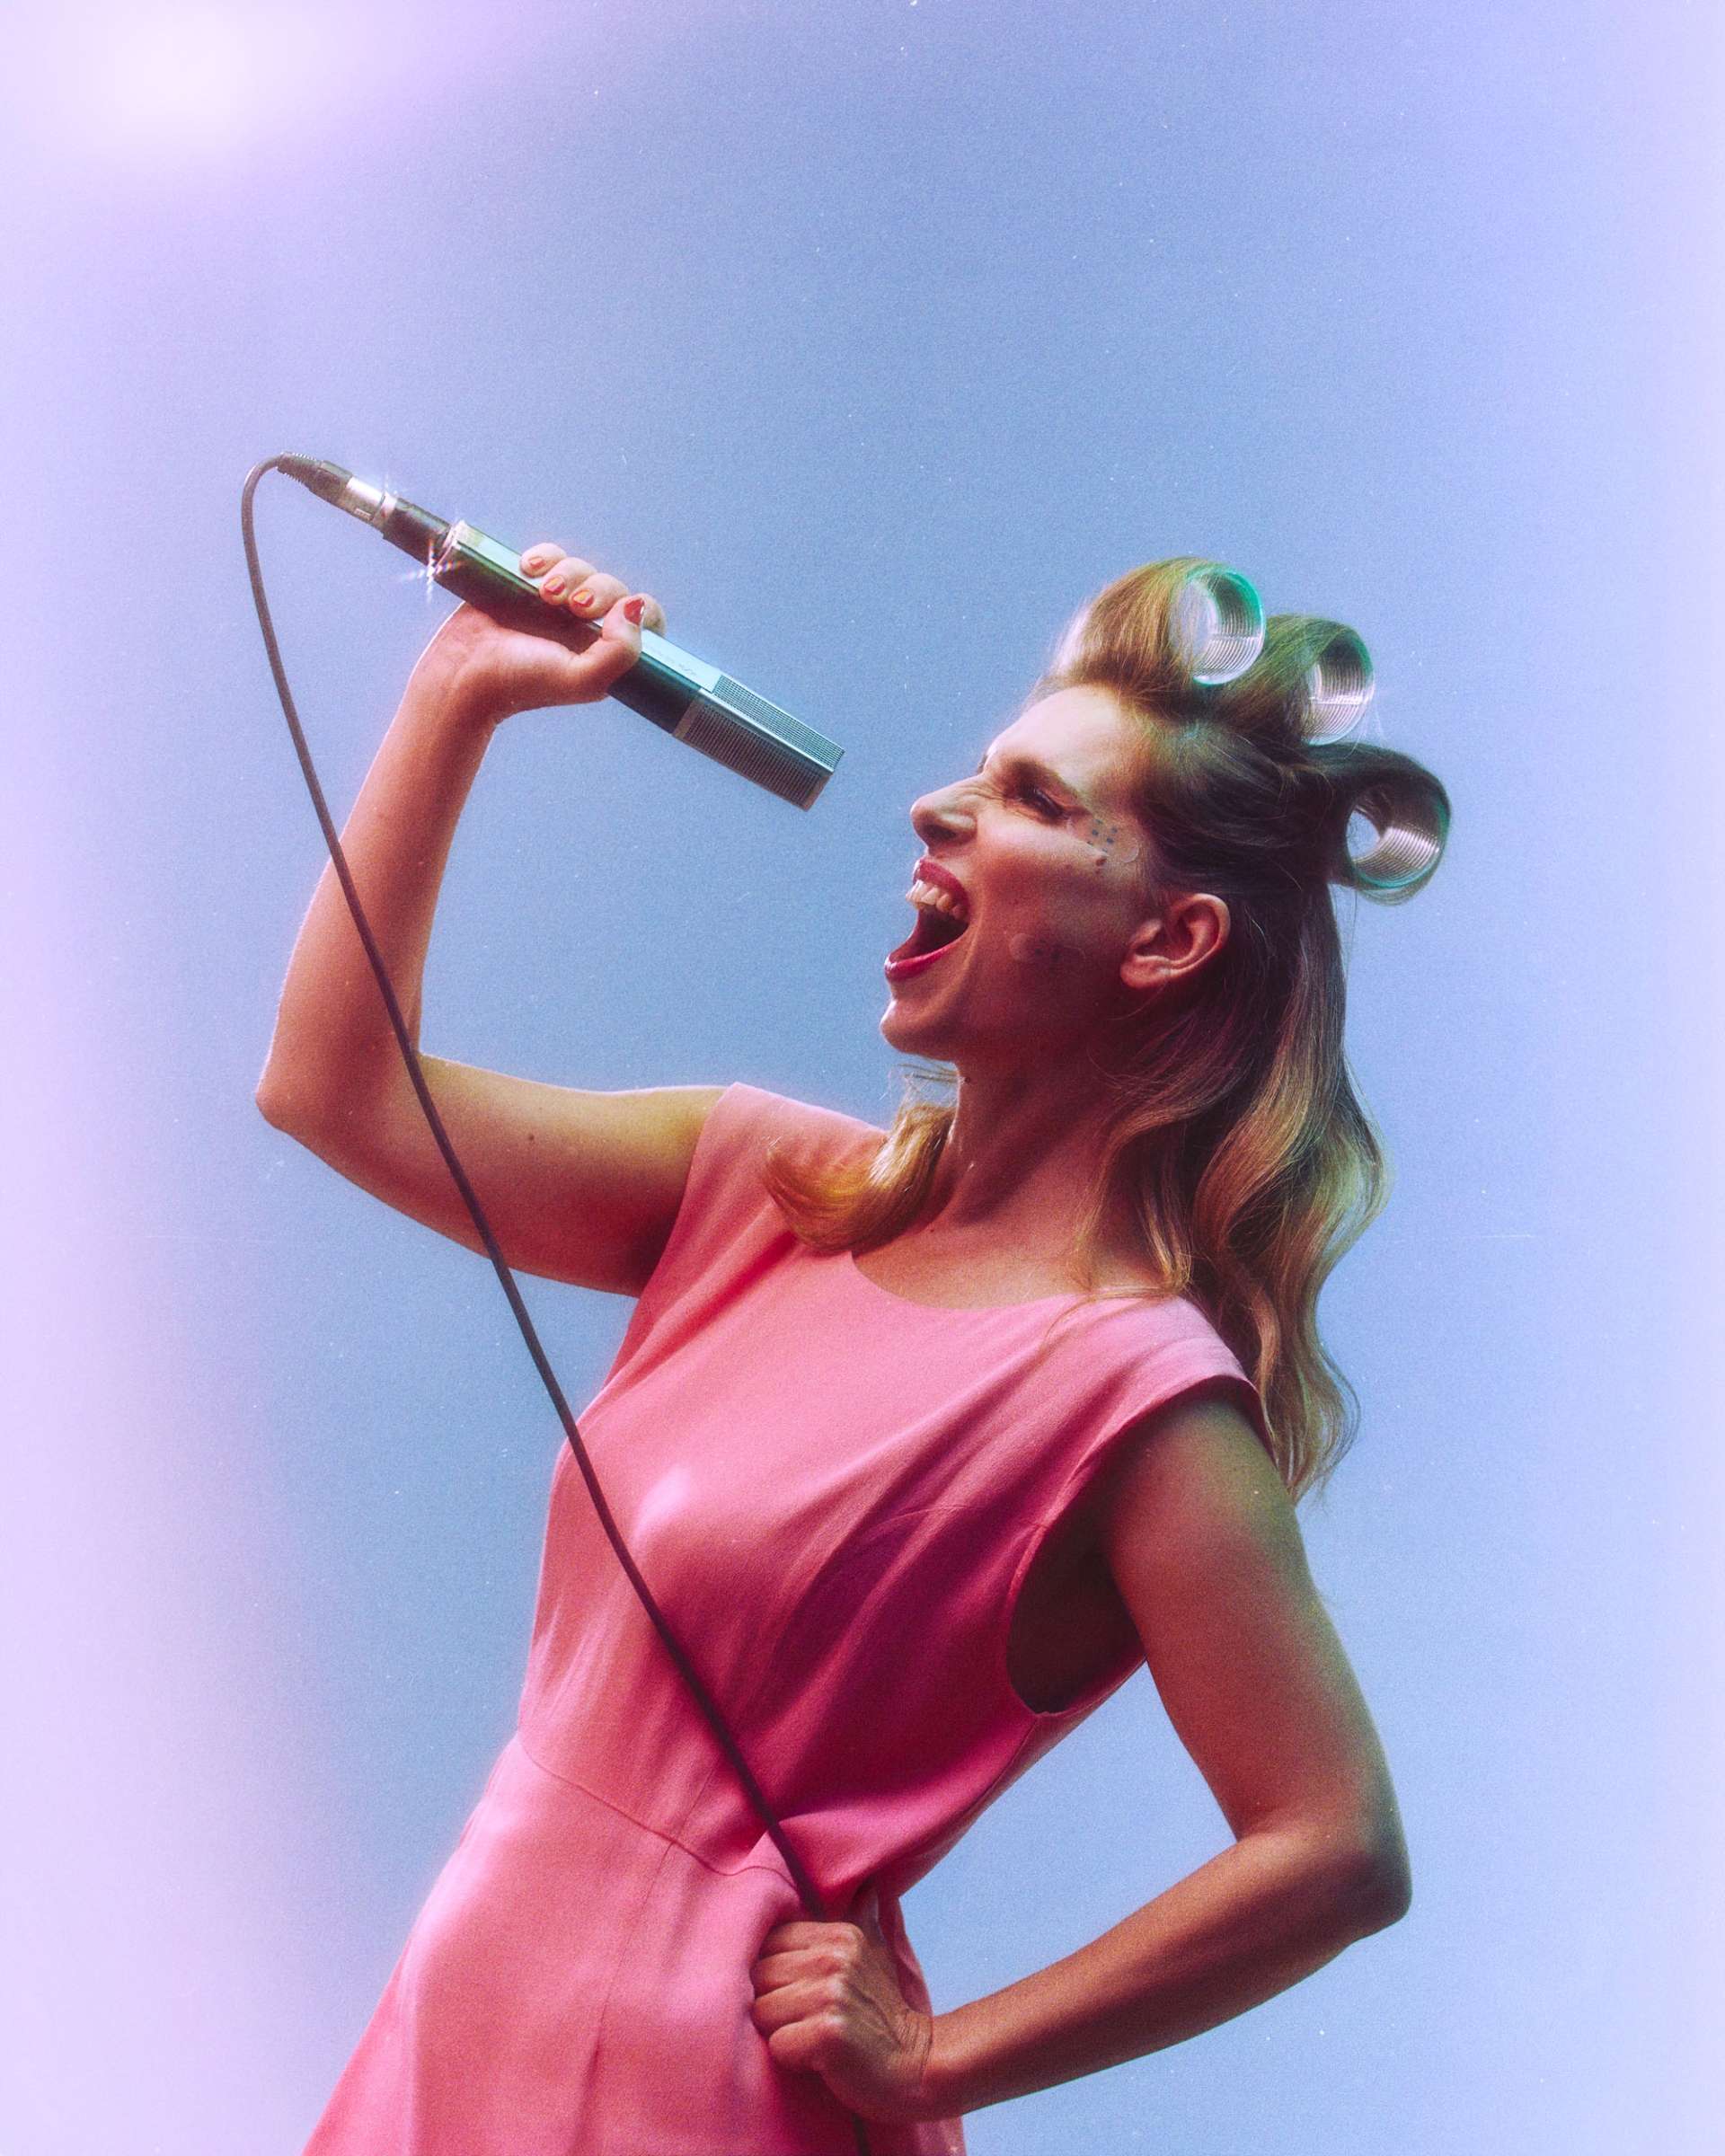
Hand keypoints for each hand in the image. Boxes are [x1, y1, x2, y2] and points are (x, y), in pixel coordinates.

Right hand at [414, 538, 667, 723]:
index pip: (644, 621)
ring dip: (568, 573)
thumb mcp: (582, 680)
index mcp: (605, 652)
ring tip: (543, 593)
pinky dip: (544, 556)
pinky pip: (549, 556)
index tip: (618, 614)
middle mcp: (584, 628)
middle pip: (613, 588)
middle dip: (598, 590)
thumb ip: (620, 652)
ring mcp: (555, 605)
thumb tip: (636, 606)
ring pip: (581, 569)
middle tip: (575, 607)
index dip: (641, 610)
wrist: (463, 673)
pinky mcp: (526, 585)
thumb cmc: (521, 683)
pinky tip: (527, 568)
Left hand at [749, 1889, 938, 2125]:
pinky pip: (777, 2046)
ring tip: (811, 2038)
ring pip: (761, 2012)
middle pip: (758, 1977)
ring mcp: (832, 1994)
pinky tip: (818, 2060)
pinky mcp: (828, 2033)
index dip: (774, 1975)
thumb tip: (869, 1882)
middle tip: (805, 2021)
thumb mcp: (877, 1954)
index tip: (799, 1994)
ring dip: (780, 2034)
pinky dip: (791, 2059)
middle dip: (772, 2005)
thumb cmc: (884, 2013)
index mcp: (839, 1934)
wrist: (917, 2065)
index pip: (768, 1943)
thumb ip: (863, 1915)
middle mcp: (834, 1958)